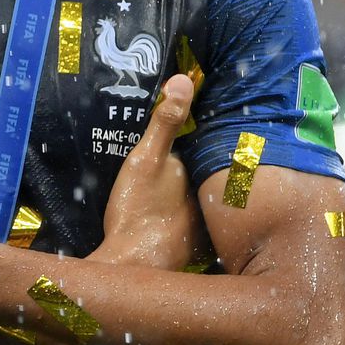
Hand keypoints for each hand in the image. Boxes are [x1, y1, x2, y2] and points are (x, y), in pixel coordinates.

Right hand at [95, 75, 207, 270]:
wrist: (130, 265)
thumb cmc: (137, 209)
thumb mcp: (146, 160)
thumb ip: (165, 122)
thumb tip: (183, 80)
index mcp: (207, 175)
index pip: (212, 150)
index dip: (205, 139)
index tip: (198, 127)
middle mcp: (214, 201)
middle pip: (209, 178)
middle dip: (206, 168)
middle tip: (183, 161)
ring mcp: (206, 227)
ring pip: (204, 203)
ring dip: (198, 197)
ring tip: (178, 188)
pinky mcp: (193, 249)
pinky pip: (196, 227)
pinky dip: (188, 221)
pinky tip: (172, 220)